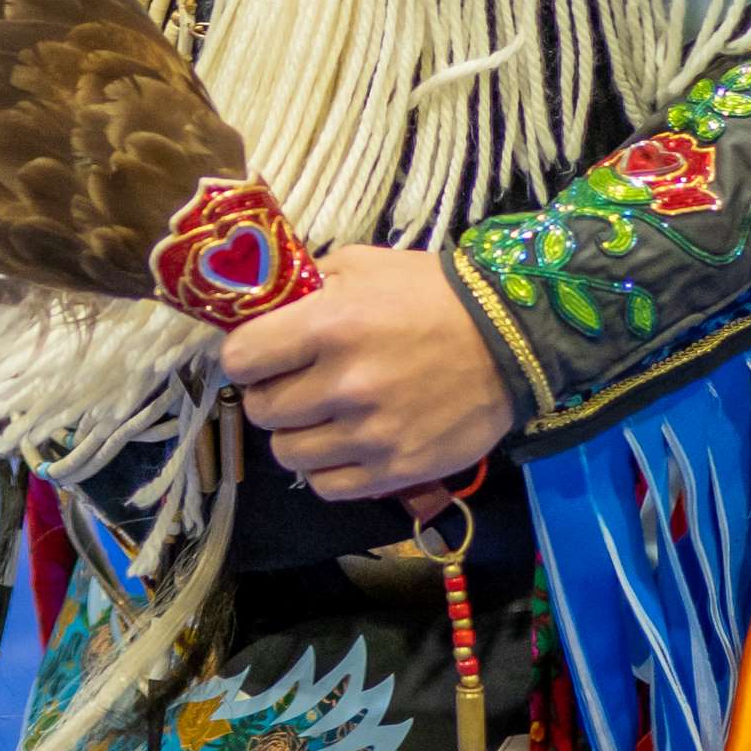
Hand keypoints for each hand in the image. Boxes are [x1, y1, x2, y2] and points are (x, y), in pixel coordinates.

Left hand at [219, 245, 515, 503]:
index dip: (244, 356)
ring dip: (295, 434)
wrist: (510, 338)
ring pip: (288, 453)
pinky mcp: (396, 471)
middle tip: (292, 383)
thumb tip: (260, 303)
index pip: (240, 358)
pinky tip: (342, 444)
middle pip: (261, 409)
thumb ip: (306, 284)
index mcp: (327, 326)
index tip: (259, 355)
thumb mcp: (362, 265)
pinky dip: (326, 468)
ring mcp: (369, 435)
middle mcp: (342, 385)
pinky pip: (327, 485)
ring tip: (318, 417)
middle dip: (269, 393)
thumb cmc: (430, 294)